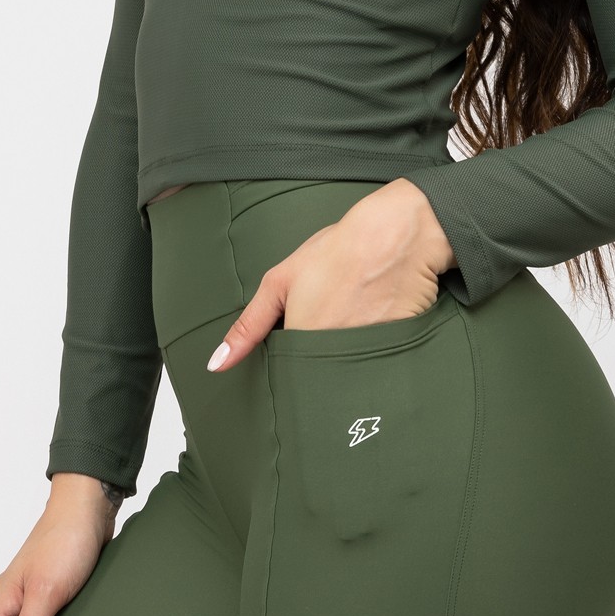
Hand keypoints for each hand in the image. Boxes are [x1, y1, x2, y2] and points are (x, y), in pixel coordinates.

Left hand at [207, 179, 453, 372]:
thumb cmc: (339, 251)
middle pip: (320, 380)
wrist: (397, 235)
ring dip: (347, 361)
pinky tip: (377, 321)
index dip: (291, 366)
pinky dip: (376, 353)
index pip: (290, 379)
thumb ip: (249, 327)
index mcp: (303, 344)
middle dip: (319, 364)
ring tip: (355, 317)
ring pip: (349, 375)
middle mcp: (335, 358)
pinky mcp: (395, 353)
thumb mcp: (279, 283)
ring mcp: (367, 357)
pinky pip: (379, 367)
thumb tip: (217, 364)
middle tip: (332, 321)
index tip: (298, 347)